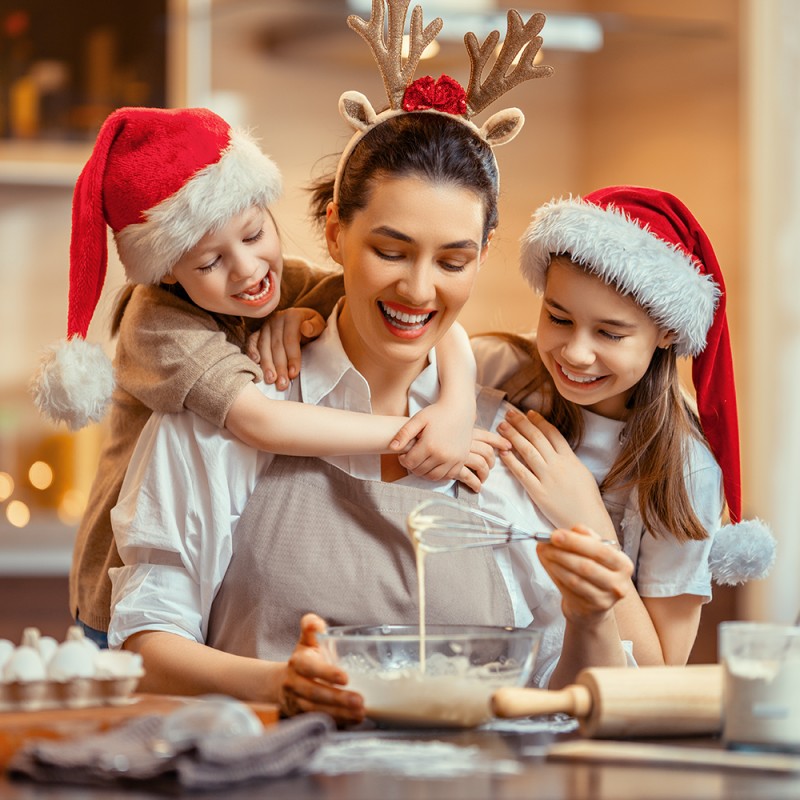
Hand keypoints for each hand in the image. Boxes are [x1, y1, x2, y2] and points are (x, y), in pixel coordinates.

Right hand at [246, 309, 325, 388]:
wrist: (303, 320)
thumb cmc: (312, 326)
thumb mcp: (319, 324)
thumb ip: (314, 327)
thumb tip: (306, 328)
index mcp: (292, 316)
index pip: (290, 339)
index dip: (292, 357)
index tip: (294, 374)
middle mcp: (276, 319)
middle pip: (276, 345)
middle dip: (279, 366)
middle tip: (282, 384)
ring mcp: (266, 325)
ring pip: (264, 346)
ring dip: (266, 365)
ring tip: (270, 380)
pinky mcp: (259, 332)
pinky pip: (252, 342)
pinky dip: (251, 353)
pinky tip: (255, 364)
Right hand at [278, 613, 364, 724]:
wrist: (283, 683)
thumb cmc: (304, 658)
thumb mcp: (306, 640)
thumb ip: (312, 627)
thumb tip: (315, 623)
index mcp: (298, 662)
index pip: (310, 668)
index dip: (326, 673)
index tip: (345, 678)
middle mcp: (294, 683)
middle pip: (315, 693)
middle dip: (338, 699)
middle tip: (360, 701)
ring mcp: (296, 702)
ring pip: (317, 710)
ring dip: (340, 713)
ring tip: (360, 713)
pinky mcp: (301, 717)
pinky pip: (319, 721)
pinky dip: (337, 722)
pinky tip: (353, 720)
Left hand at [391, 408, 509, 491]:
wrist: (459, 408)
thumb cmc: (437, 413)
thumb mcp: (418, 419)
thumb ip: (404, 434)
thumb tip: (392, 448)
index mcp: (429, 445)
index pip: (410, 463)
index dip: (403, 460)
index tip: (403, 454)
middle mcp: (442, 455)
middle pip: (420, 472)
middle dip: (412, 466)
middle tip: (412, 457)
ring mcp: (454, 460)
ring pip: (433, 477)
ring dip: (424, 473)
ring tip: (422, 462)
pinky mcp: (461, 461)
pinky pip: (448, 476)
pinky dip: (439, 475)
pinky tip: (434, 465)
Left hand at [498, 408, 612, 534]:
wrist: (588, 520)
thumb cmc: (587, 499)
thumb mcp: (582, 472)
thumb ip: (569, 459)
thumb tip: (558, 449)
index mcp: (570, 458)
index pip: (552, 433)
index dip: (539, 421)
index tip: (529, 413)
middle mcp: (558, 465)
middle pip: (537, 438)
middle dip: (522, 423)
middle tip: (509, 413)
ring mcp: (547, 478)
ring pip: (527, 451)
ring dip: (513, 437)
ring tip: (502, 426)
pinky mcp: (538, 492)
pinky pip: (522, 473)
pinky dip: (511, 461)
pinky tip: (503, 452)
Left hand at [537, 525, 633, 625]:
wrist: (593, 605)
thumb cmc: (594, 571)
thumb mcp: (595, 552)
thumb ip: (586, 537)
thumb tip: (573, 529)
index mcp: (623, 564)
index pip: (600, 550)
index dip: (576, 541)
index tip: (556, 534)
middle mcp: (618, 583)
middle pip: (586, 566)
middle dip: (562, 552)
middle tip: (545, 543)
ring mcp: (605, 599)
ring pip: (575, 579)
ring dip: (554, 563)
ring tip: (543, 552)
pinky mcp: (589, 608)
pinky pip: (568, 589)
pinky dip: (555, 574)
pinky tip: (548, 565)